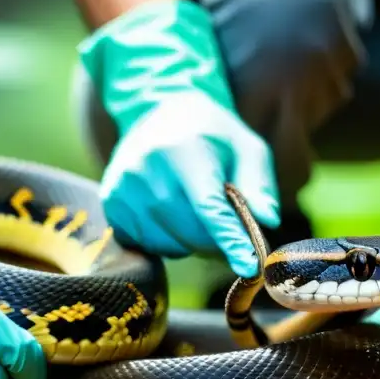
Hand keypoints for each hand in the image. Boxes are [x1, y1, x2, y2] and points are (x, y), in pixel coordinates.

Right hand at [79, 0, 280, 276]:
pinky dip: (168, 241)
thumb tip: (268, 220)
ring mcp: (123, 187)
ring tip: (197, 213)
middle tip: (230, 233)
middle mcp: (146, 168)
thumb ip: (260, 184)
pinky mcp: (112, 203)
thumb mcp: (247, 148)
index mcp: (184, 149)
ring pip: (169, 243)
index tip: (249, 267)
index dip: (230, 240)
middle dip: (217, 242)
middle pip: (190, 231)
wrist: (159, 111)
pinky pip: (147, 244)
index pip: (208, 207)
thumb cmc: (213, 135)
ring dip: (192, 243)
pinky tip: (173, 216)